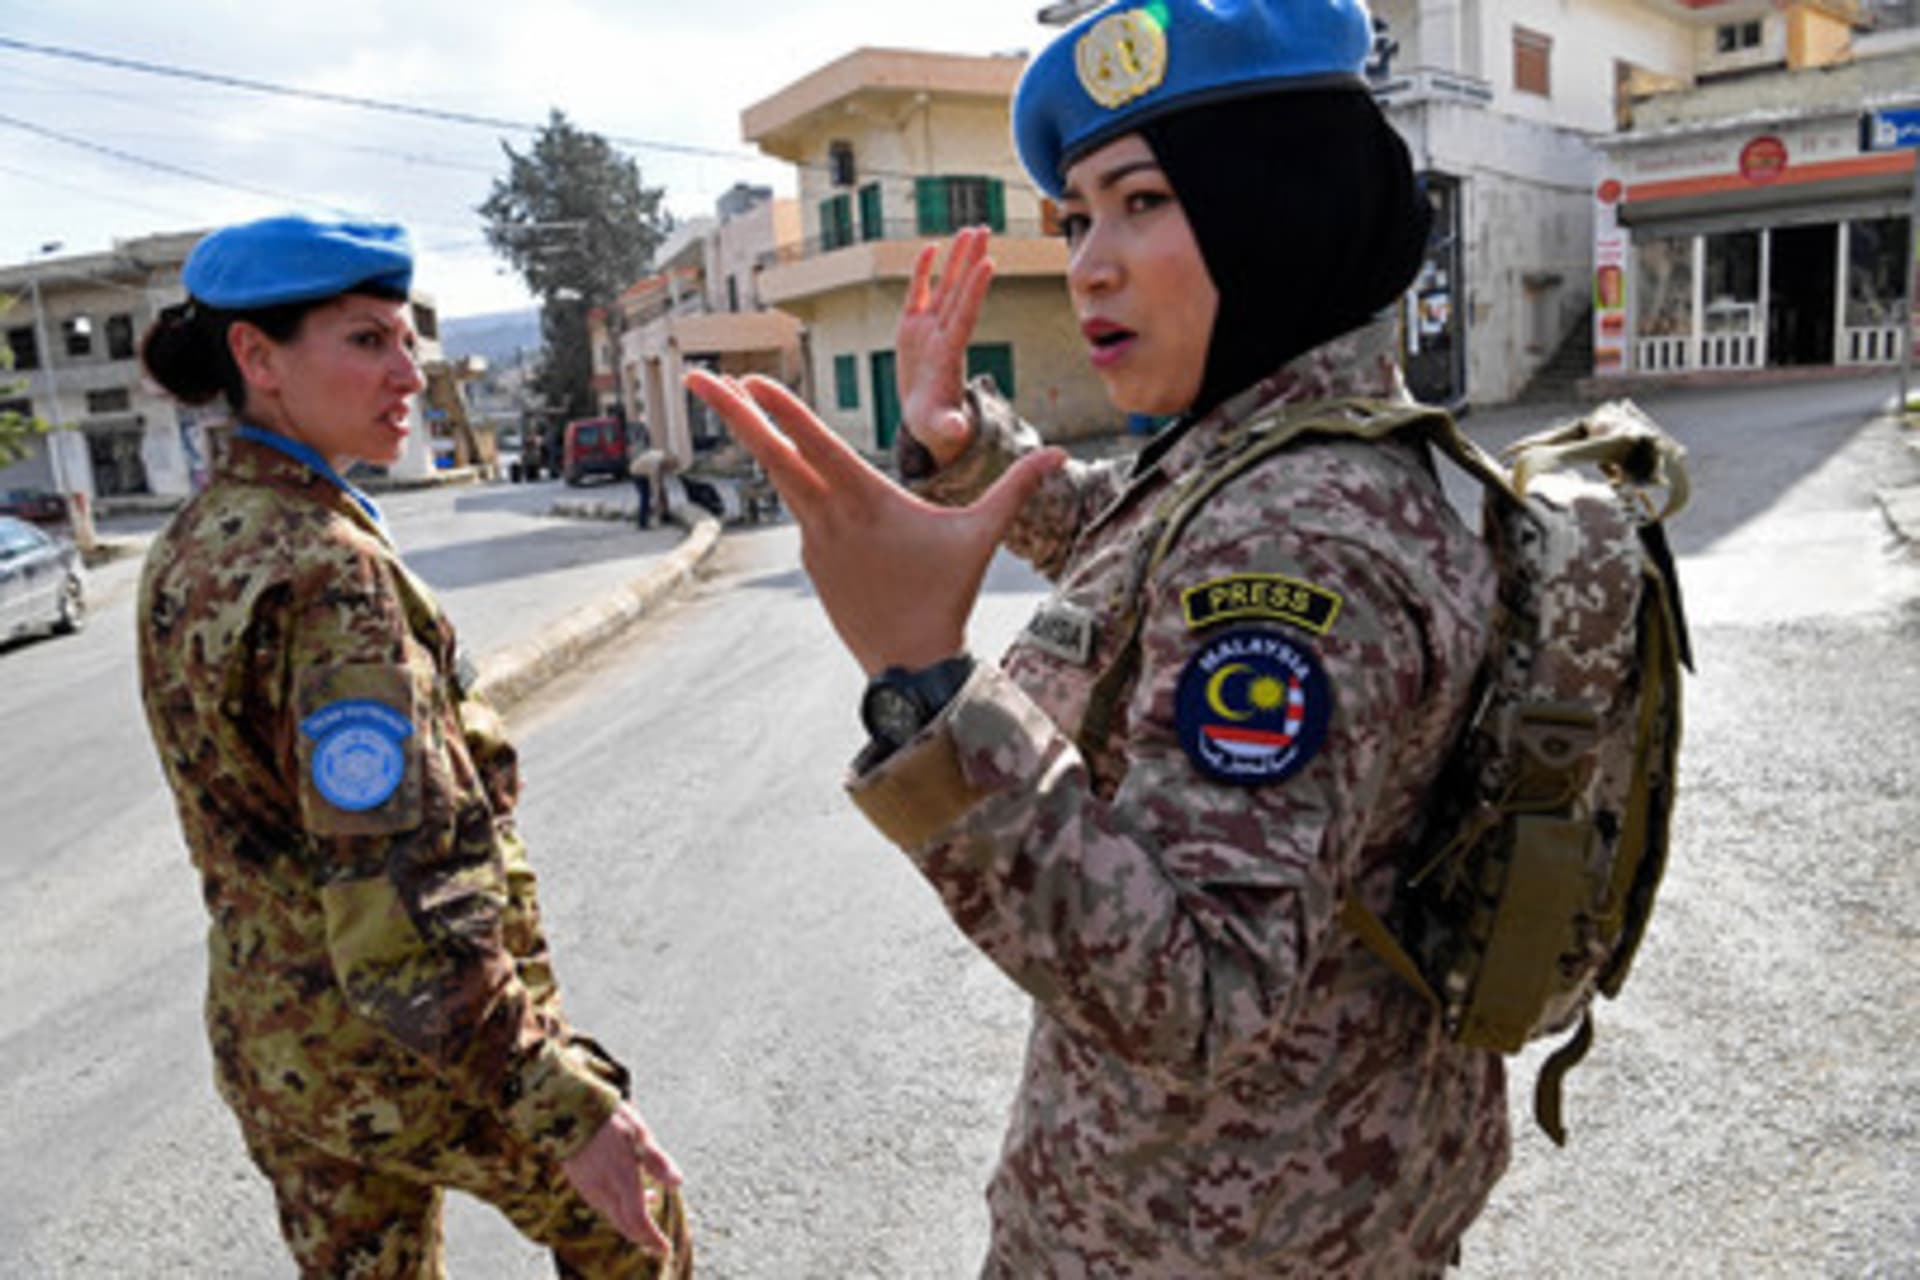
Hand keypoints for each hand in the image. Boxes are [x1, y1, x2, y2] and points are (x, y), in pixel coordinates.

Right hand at [561, 1102, 682, 1255]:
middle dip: (643, 1236)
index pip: (639, 1222)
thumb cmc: (608, 1119)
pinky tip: (628, 1190)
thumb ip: (658, 1161)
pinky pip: (603, 1206)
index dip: (653, 1239)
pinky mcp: (581, 1182)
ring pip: (613, 1216)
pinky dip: (619, 1208)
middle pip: (625, 1226)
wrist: (567, 1110)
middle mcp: (604, 1191)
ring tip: (651, 1201)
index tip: (665, 1249)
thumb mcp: (640, 1134)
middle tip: (658, 1241)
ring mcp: (590, 1189)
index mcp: (622, 1181)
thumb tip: (678, 1183)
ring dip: (633, 1220)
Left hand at [684, 371, 1063, 675]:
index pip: (816, 445)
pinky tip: (788, 464)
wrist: (909, 664)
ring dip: (755, 439)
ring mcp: (813, 540)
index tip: (749, 380)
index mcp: (865, 501)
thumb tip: (1062, 454)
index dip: (781, 411)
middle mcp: (829, 516)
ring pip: (780, 479)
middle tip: (697, 379)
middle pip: (773, 455)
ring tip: (729, 402)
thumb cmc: (946, 595)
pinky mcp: (811, 561)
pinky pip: (802, 514)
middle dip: (733, 413)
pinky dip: (794, 485)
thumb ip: (1014, 489)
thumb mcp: (981, 537)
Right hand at [898, 226, 994, 467]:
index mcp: (950, 355)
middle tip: (985, 230)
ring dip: (957, 259)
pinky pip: (918, 294)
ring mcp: (929, 329)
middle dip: (971, 261)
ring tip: (969, 230)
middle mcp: (943, 335)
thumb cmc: (936, 426)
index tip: (989, 263)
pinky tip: (930, 247)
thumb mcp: (941, 428)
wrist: (928, 420)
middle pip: (960, 292)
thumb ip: (949, 426)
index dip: (975, 291)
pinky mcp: (912, 328)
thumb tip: (958, 432)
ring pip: (945, 286)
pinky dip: (923, 272)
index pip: (965, 316)